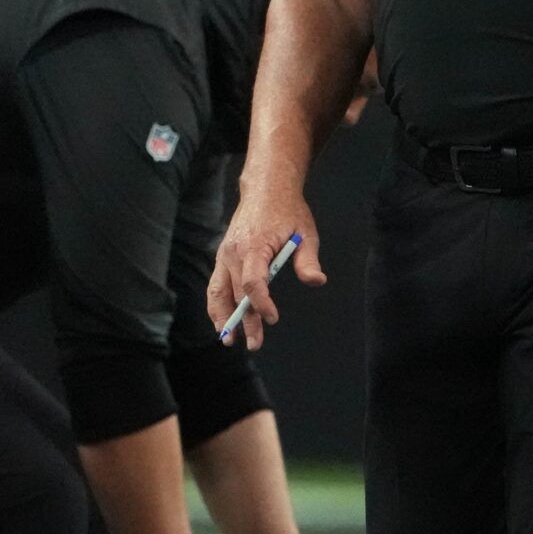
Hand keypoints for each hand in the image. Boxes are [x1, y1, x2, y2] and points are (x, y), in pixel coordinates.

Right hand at [207, 187, 325, 351]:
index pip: (252, 282)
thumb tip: (316, 281)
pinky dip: (217, 304)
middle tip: (254, 344)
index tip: (274, 318)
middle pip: (235, 293)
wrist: (266, 188)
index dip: (261, 303)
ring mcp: (225, 253)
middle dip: (244, 321)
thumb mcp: (305, 232)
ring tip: (229, 340)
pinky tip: (223, 321)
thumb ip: (308, 260)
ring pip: (218, 291)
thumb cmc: (288, 211)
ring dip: (222, 317)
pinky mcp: (223, 256)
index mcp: (254, 245)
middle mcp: (234, 251)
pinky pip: (216, 284)